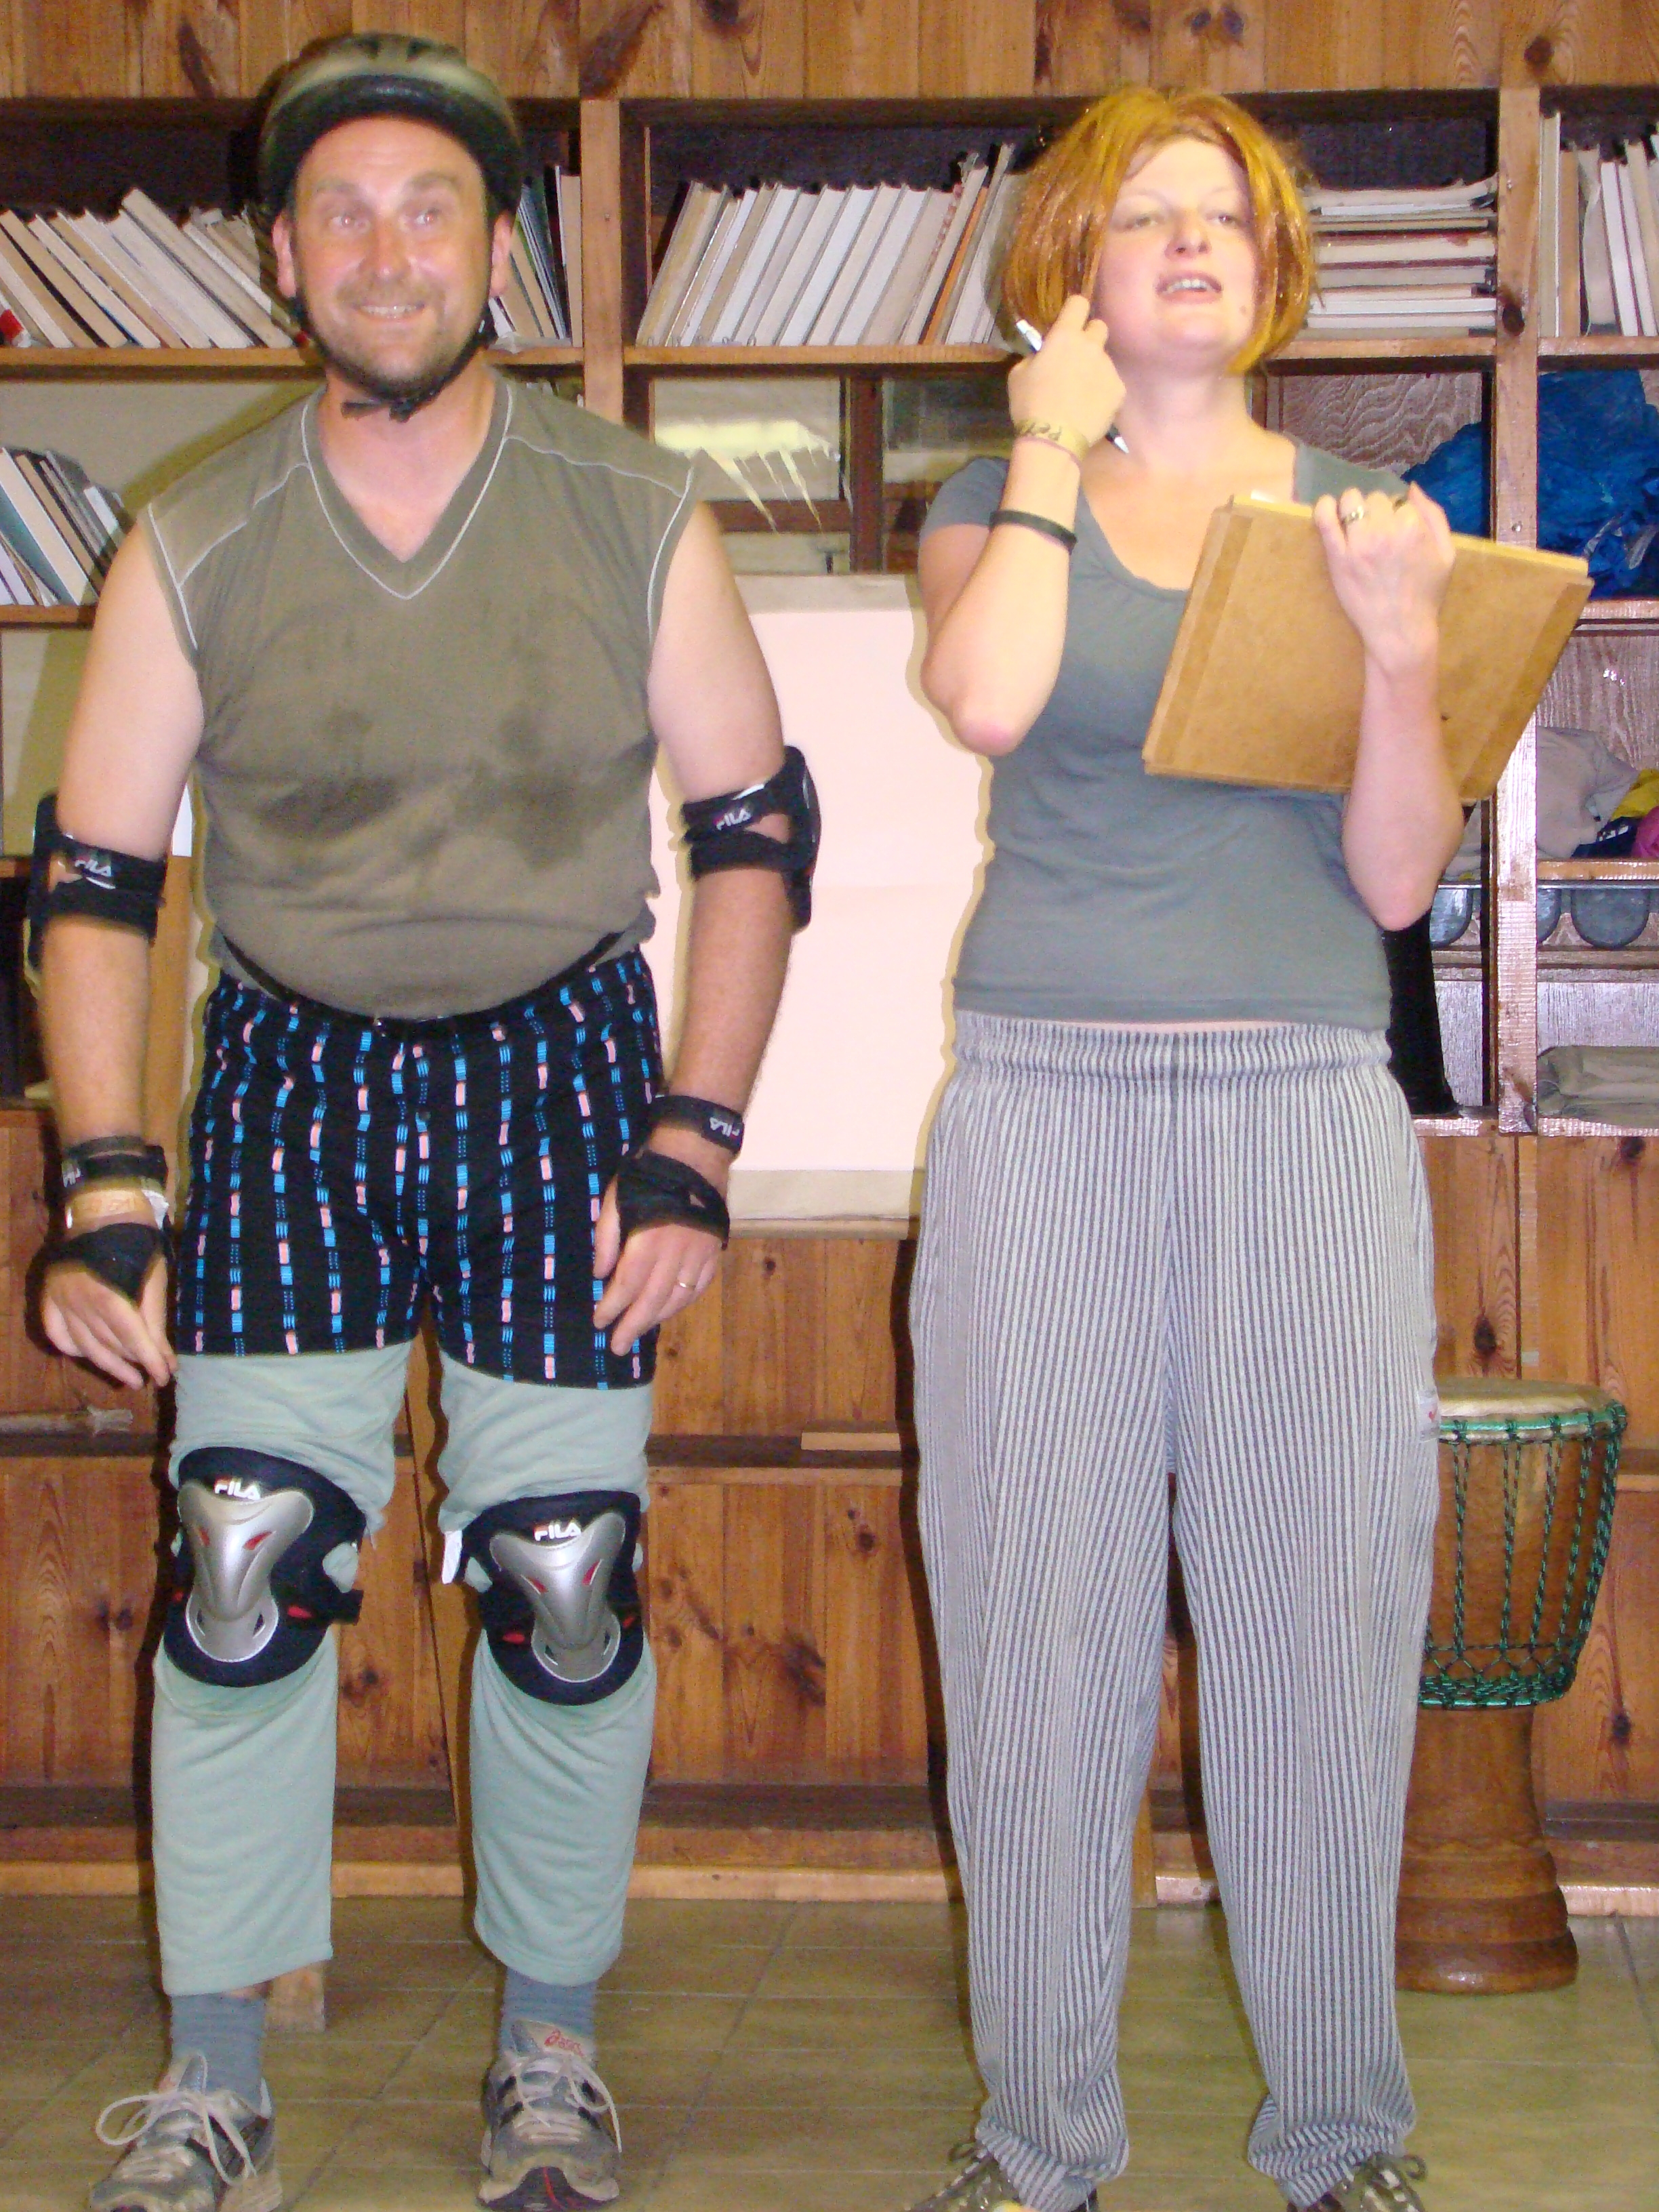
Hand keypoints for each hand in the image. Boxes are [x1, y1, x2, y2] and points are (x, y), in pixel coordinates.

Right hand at [42, 1235, 174, 1389]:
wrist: (104, 1216)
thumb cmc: (137, 1247)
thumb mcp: (154, 1281)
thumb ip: (156, 1321)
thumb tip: (166, 1360)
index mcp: (108, 1295)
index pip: (132, 1338)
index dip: (150, 1360)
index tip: (165, 1377)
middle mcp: (79, 1302)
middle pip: (109, 1344)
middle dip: (134, 1362)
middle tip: (150, 1376)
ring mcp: (60, 1301)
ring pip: (84, 1346)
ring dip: (109, 1364)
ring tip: (129, 1377)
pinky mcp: (48, 1298)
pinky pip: (58, 1335)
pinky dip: (73, 1349)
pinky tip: (91, 1355)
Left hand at [593, 1134, 724, 1353]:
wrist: (695, 1156)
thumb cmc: (648, 1176)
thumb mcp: (614, 1200)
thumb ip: (606, 1239)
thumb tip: (599, 1274)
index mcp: (647, 1242)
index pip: (626, 1286)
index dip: (611, 1308)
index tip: (599, 1322)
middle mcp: (674, 1255)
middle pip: (652, 1300)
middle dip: (632, 1326)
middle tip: (618, 1347)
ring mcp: (698, 1255)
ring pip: (678, 1298)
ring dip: (657, 1318)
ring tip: (641, 1330)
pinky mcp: (713, 1251)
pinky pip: (700, 1286)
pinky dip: (684, 1303)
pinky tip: (671, 1309)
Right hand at [1007, 294, 1124, 454]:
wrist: (1054, 440)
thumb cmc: (1030, 405)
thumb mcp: (1018, 375)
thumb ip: (1036, 356)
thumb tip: (1044, 356)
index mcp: (1065, 336)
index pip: (1079, 303)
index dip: (1075, 311)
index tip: (1069, 323)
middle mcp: (1091, 345)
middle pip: (1099, 327)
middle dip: (1090, 337)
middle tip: (1078, 359)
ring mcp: (1108, 367)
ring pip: (1104, 359)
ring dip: (1095, 368)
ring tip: (1081, 394)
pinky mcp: (1119, 389)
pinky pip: (1112, 383)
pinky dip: (1103, 391)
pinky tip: (1090, 407)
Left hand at [1313, 483, 1454, 678]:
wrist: (1400, 630)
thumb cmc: (1426, 594)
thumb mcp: (1447, 553)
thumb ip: (1434, 515)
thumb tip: (1412, 487)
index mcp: (1414, 527)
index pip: (1400, 500)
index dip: (1398, 513)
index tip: (1396, 528)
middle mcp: (1386, 531)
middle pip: (1375, 499)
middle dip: (1377, 510)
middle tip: (1377, 530)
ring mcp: (1359, 543)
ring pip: (1351, 501)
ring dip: (1353, 506)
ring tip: (1355, 521)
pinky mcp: (1338, 557)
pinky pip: (1325, 520)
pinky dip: (1324, 508)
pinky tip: (1327, 507)